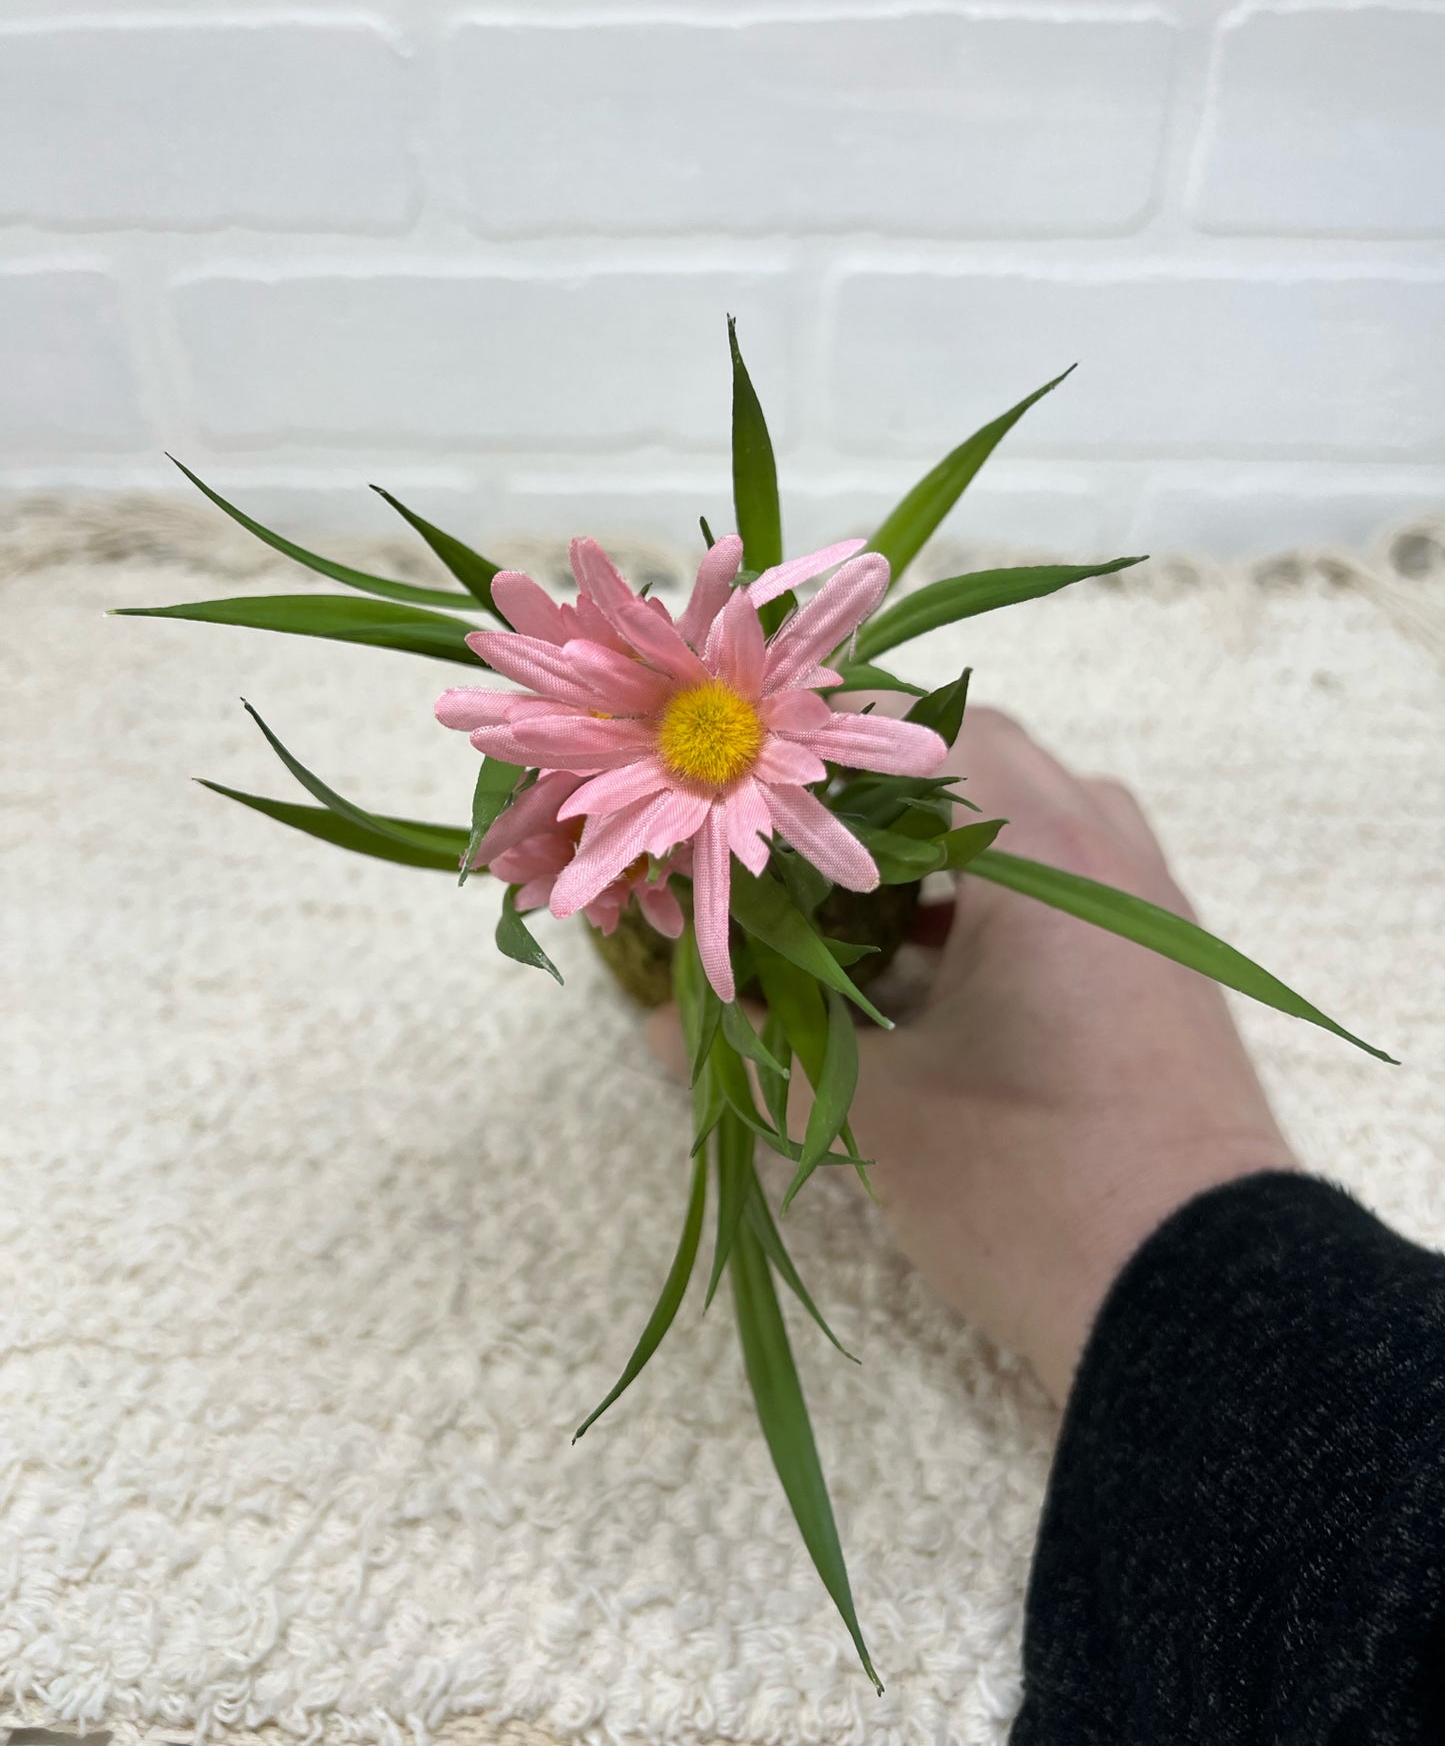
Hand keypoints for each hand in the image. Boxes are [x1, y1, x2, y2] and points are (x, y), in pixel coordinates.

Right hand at [648, 706, 1298, 1409]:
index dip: (825, 743)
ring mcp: (1146, 911)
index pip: (925, 724)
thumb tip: (659, 1018)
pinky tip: (922, 973)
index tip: (748, 782)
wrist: (1200, 1301)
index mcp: (1041, 852)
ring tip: (851, 911)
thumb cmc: (1030, 1185)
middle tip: (790, 848)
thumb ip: (764, 1044)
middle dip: (878, 798)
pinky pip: (1067, 888)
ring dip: (940, 849)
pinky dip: (992, 902)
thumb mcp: (876, 1111)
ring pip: (1029, 827)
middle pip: (979, 763)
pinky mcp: (1158, 971)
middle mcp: (1107, 853)